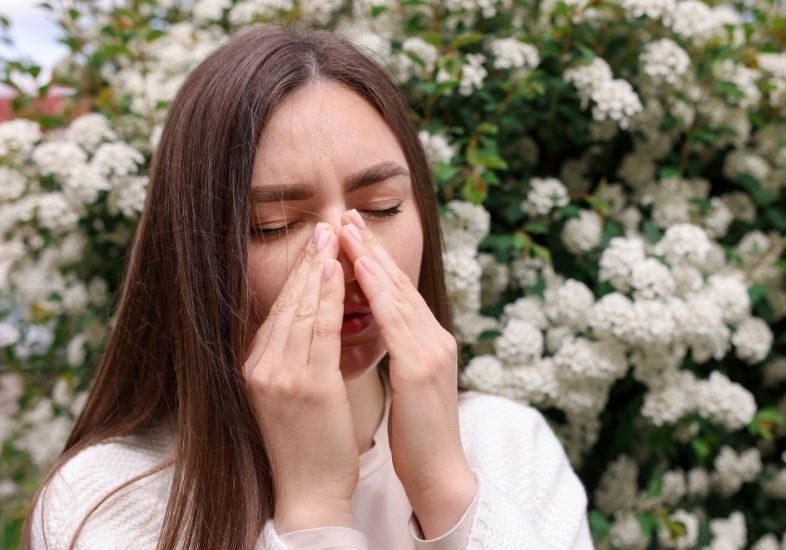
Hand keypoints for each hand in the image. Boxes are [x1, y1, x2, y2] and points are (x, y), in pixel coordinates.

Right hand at [242, 223, 358, 532]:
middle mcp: (260, 367)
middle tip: (323, 225)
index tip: (313, 244)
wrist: (308, 491)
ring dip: (318, 268)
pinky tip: (338, 271)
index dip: (296, 274)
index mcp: (254, 367)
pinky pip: (318, 329)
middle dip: (306, 261)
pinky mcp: (305, 385)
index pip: (276, 309)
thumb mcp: (287, 395)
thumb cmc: (307, 444)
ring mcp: (279, 375)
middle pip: (285, 302)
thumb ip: (291, 359)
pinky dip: (327, 295)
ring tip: (331, 236)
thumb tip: (303, 324)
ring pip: (300, 308)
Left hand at [337, 209, 476, 537]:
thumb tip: (375, 329)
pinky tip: (360, 269)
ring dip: (370, 257)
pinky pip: (395, 318)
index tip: (351, 233)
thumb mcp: (407, 384)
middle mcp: (434, 338)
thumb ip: (397, 351)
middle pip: (399, 283)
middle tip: (346, 215)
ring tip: (347, 229)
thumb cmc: (417, 435)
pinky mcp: (421, 366)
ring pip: (397, 293)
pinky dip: (377, 290)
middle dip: (371, 246)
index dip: (375, 260)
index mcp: (428, 342)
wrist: (440, 474)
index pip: (398, 293)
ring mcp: (431, 350)